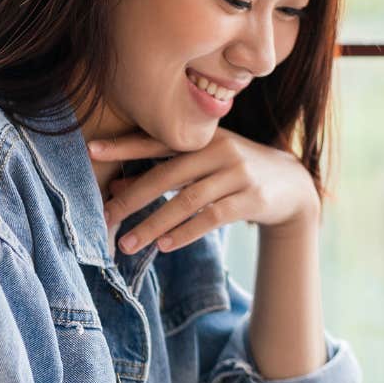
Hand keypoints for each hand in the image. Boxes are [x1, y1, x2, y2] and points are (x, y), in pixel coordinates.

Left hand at [91, 127, 318, 253]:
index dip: (125, 145)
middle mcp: (220, 150)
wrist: (293, 184)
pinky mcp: (251, 198)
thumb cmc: (237, 172)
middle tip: (105, 218)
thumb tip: (118, 186)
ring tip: (127, 243)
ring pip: (187, 200)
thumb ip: (164, 172)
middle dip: (133, 198)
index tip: (91, 150)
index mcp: (204, 136)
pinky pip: (212, 217)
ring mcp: (238, 173)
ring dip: (154, 224)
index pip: (158, 140)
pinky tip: (164, 245)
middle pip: (168, 174)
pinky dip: (185, 232)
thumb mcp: (203, 166)